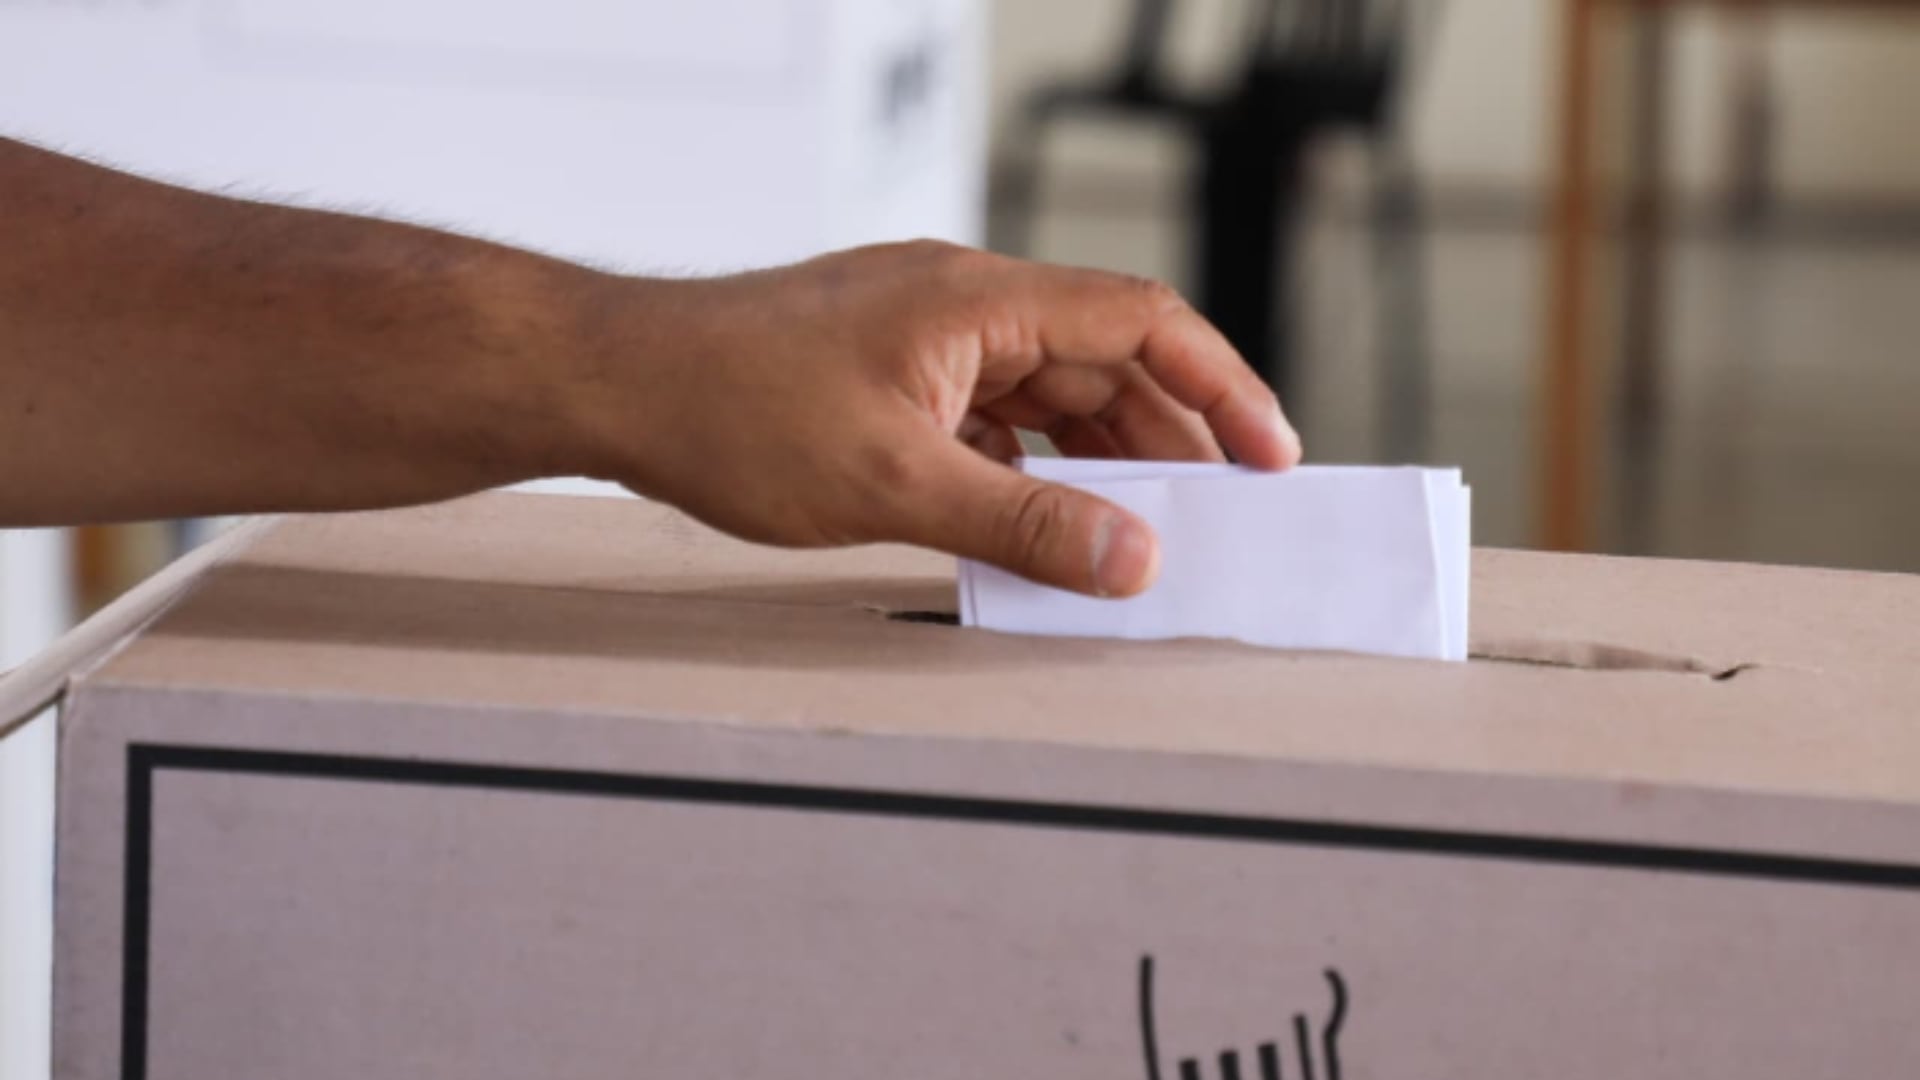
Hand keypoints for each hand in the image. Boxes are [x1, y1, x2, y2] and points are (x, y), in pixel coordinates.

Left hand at [571, 241, 1300, 597]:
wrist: (613, 383)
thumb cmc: (729, 406)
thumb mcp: (893, 484)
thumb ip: (1022, 522)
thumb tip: (1131, 555)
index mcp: (979, 298)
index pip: (1141, 320)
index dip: (1221, 385)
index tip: (1268, 457)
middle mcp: (962, 302)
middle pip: (1104, 358)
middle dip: (1170, 436)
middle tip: (1217, 517)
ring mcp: (925, 336)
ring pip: (1049, 391)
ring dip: (1100, 455)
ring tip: (1141, 529)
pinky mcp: (892, 373)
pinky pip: (993, 413)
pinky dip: (1031, 465)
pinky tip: (1041, 518)